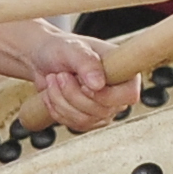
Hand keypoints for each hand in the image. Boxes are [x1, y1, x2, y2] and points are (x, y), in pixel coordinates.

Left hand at [7, 21, 127, 132]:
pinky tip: (51, 94)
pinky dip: (57, 110)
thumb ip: (86, 62)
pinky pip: (75, 125)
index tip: (83, 84)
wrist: (43, 59)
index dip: (106, 95)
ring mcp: (104, 108)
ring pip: (86, 120)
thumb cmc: (60, 49)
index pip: (129, 94)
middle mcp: (118, 92)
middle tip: (60, 75)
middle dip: (73, 94)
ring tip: (53, 80)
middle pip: (103, 110)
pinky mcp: (89, 119)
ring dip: (61, 101)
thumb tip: (98, 84)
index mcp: (124, 71)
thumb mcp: (72, 48)